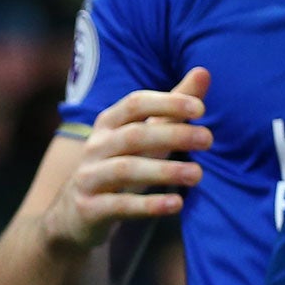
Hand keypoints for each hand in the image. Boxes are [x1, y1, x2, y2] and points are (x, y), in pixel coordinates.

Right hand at [43, 69, 210, 249]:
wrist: (76, 212)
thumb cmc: (120, 164)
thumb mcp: (144, 134)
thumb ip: (172, 107)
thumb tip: (204, 72)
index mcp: (109, 123)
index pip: (135, 103)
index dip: (167, 103)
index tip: (200, 109)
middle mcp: (95, 145)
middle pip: (134, 135)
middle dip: (173, 135)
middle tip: (208, 139)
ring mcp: (89, 177)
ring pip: (126, 169)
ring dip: (164, 171)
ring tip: (198, 175)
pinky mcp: (89, 208)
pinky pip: (120, 205)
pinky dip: (149, 205)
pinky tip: (176, 205)